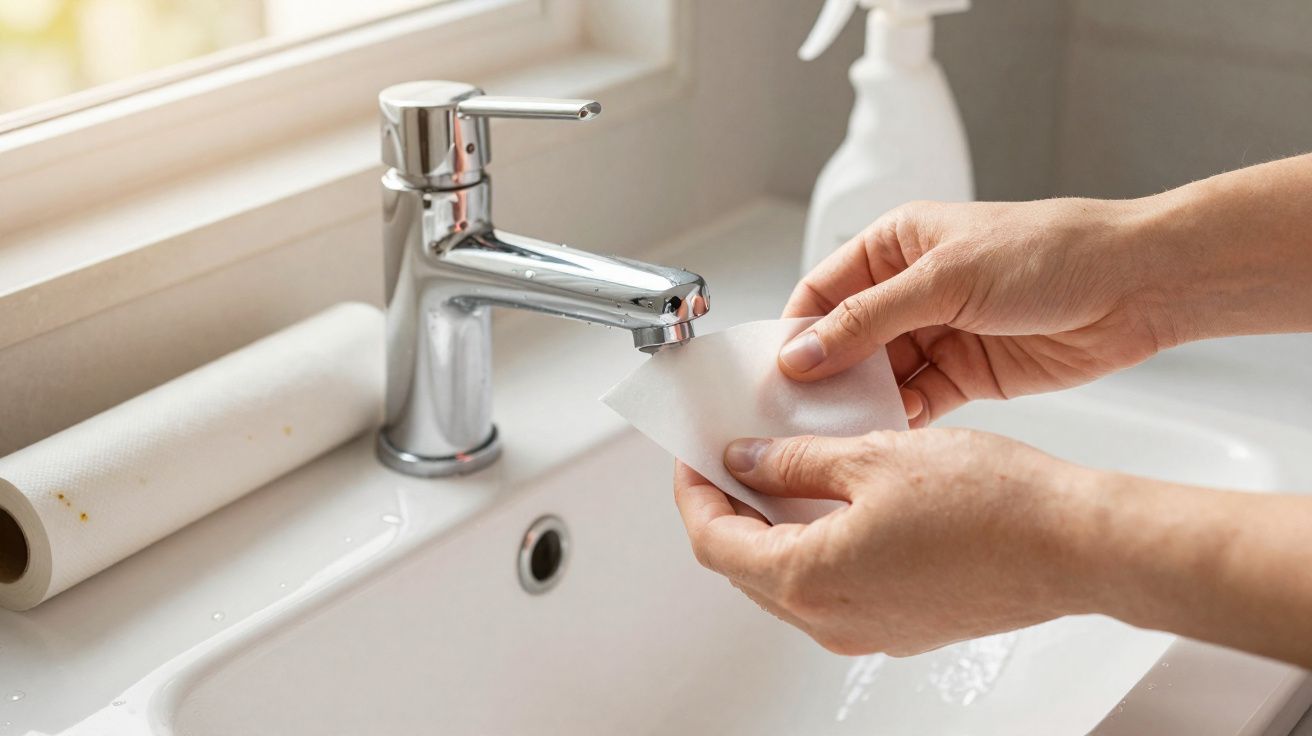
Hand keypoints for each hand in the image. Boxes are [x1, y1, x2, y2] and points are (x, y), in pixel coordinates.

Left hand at [673, 429, 1099, 655]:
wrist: (1076, 546)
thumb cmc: (991, 503)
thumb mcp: (873, 458)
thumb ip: (794, 462)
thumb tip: (745, 461)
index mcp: (809, 580)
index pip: (713, 541)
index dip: (694, 493)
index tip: (693, 456)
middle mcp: (830, 621)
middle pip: (743, 566)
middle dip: (727, 509)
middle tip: (728, 457)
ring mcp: (866, 631)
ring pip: (786, 579)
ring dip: (770, 528)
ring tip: (777, 468)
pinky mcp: (900, 625)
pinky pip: (830, 588)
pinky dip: (813, 545)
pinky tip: (831, 501)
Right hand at [780, 198, 1176, 426]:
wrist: (1135, 285)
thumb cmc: (1050, 252)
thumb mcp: (944, 278)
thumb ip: (868, 320)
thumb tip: (802, 353)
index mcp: (894, 246)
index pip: (821, 292)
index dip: (796, 333)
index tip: (775, 376)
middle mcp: (908, 291)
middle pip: (843, 341)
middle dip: (822, 378)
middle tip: (796, 418)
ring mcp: (937, 334)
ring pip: (877, 377)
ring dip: (859, 404)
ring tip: (836, 436)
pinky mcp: (965, 375)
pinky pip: (916, 403)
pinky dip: (898, 421)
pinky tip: (884, 438)